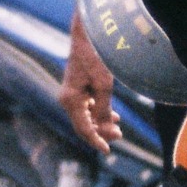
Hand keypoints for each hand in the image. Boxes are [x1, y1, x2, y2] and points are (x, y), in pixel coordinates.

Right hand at [60, 26, 122, 150]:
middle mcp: (67, 99)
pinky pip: (87, 108)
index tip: (108, 150)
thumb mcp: (104, 85)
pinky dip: (99, 113)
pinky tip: (113, 116)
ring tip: (118, 127)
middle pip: (83, 125)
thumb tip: (104, 128)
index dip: (96, 141)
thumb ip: (104, 110)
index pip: (83, 129)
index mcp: (70, 100)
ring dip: (101, 123)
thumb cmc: (96, 57)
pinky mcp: (76, 89)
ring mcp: (71, 94)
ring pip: (86, 117)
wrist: (88, 35)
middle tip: (120, 134)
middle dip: (101, 132)